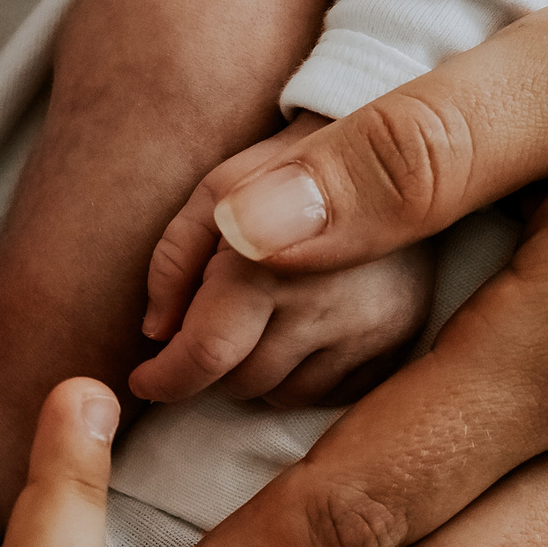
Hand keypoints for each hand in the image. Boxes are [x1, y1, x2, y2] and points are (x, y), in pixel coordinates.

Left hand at [134, 119, 432, 407]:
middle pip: (240, 383)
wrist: (381, 150)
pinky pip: (331, 394)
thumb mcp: (213, 193)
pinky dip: (307, 374)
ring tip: (269, 317)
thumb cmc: (278, 170)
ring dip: (262, 371)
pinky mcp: (402, 339)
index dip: (165, 378)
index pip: (206, 354)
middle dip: (216, 362)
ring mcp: (372, 325)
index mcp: (270, 261)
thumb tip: (157, 333)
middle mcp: (328, 302)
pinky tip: (309, 329)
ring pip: (284, 396)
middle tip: (222, 318)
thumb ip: (174, 261)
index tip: (145, 380)